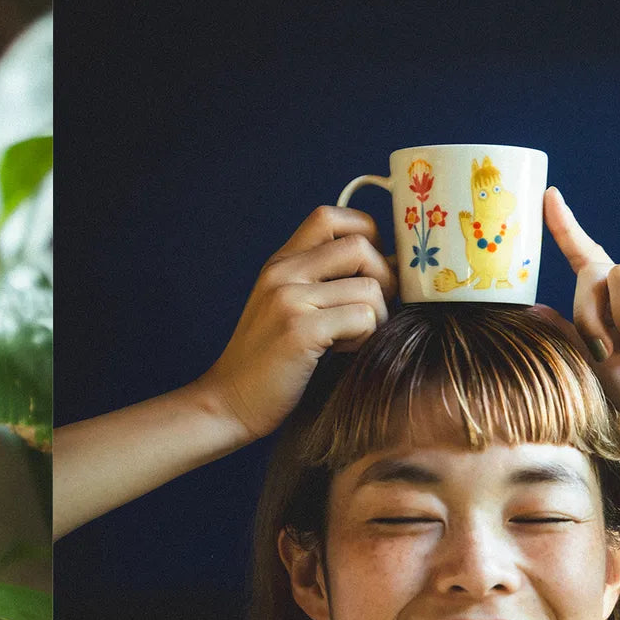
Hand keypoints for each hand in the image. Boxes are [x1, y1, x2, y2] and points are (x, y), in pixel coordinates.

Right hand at [193, 205, 395, 441]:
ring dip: (377, 317)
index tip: (369, 271)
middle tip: (372, 312)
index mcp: (280, 263)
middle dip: (384, 279)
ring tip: (351, 339)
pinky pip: (364, 318)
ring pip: (370, 287)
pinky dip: (365, 338)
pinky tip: (341, 352)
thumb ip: (321, 280)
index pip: (332, 217)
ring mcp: (289, 300)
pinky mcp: (299, 331)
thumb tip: (390, 265)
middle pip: (361, 246)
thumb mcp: (286, 307)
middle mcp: (282, 273)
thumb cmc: (269, 363)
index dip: (366, 236)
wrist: (228, 403)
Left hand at [542, 187, 619, 453]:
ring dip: (619, 314)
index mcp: (611, 304)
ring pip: (618, 273)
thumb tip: (532, 308)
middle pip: (591, 271)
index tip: (548, 196)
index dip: (565, 227)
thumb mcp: (592, 362)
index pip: (584, 257)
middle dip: (587, 311)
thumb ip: (567, 331)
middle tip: (602, 348)